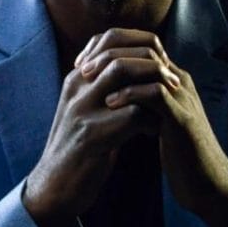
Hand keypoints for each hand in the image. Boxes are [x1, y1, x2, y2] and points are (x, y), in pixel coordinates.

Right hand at [21, 35, 174, 226]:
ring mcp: (83, 110)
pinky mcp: (93, 136)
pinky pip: (133, 114)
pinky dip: (151, 120)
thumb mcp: (84, 110)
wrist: (54, 187)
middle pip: (118, 53)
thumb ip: (103, 89)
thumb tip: (136, 69)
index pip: (107, 39)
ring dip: (154, 87)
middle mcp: (77, 88)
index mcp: (76, 79)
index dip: (140, 45)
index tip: (161, 62)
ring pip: (125, 75)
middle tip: (173, 81)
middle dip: (152, 63)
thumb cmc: (78, 149)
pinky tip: (155, 132)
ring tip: (169, 103)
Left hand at [76, 28, 227, 226]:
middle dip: (109, 52)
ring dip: (115, 68)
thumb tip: (117, 95)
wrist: (208, 186)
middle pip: (144, 46)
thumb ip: (146, 104)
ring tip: (90, 80)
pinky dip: (130, 94)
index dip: (111, 48)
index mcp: (172, 81)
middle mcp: (180, 82)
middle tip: (82, 68)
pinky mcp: (182, 119)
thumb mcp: (160, 121)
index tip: (83, 63)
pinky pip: (155, 94)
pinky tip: (110, 103)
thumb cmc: (182, 156)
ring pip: (149, 63)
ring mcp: (183, 98)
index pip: (142, 46)